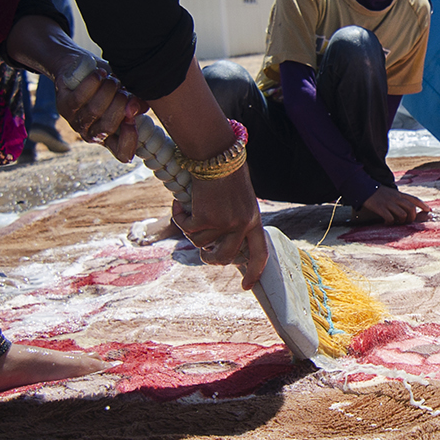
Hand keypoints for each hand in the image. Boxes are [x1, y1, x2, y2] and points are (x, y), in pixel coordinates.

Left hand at [4, 18, 142, 157]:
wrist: (79, 66)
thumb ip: (136, 104)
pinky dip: (93, 83)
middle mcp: (91, 133)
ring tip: (112, 78)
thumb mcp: (126, 94)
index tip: (132, 117)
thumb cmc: (107, 84)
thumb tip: (135, 108)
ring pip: (94, 111)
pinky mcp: (63, 106)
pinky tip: (99, 74)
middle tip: (123, 88)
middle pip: (108, 127)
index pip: (122, 153)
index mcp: (109, 137)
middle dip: (120, 104)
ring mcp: (75, 121)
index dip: (129, 139)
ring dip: (108, 90)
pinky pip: (79, 97)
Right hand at [172, 168, 266, 286]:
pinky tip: (179, 203)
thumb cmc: (225, 169)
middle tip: (203, 252)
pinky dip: (179, 216)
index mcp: (254, 219)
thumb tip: (217, 242)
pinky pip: (186, 228)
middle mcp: (242, 224)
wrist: (215, 153)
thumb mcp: (238, 197)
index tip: (246, 287)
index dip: (254, 272)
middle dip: (210, 259)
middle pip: (225, 258)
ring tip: (189, 209)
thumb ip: (234, 217)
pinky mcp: (205, 218)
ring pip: (200, 243)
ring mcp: (224, 223)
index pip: (260, 253)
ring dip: (190, 228)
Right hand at [360, 186, 430, 224]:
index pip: (414, 199)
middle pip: (411, 208)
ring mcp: (388, 203)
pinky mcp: (381, 208)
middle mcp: (396, 198)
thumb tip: (405, 207)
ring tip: (397, 223)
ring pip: (403, 214)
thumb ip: (398, 198)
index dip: (423, 205)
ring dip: (402, 221)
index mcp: (398, 194)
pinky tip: (386, 223)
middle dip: (412, 217)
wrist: (364, 187)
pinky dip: (390, 223)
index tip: (428, 210)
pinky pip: (390, 218)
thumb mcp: (390, 192)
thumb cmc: (377, 192)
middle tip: (408, 221)